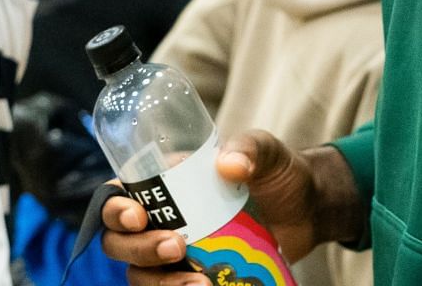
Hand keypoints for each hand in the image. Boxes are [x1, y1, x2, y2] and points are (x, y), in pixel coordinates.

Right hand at [101, 133, 352, 283]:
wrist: (307, 211)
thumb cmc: (278, 174)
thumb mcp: (266, 152)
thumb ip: (251, 149)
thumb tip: (229, 164)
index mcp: (165, 184)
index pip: (118, 196)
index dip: (114, 209)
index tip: (137, 217)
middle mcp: (162, 221)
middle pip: (120, 243)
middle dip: (138, 250)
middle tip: (175, 248)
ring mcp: (177, 255)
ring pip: (141, 275)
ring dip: (160, 284)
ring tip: (198, 284)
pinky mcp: (196, 278)